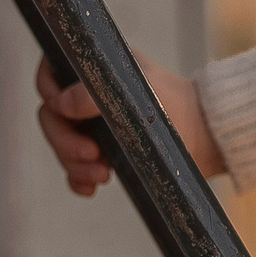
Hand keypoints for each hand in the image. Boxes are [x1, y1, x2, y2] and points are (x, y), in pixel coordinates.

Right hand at [35, 50, 226, 196]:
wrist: (206, 136)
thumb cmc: (176, 105)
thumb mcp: (136, 94)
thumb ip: (94, 94)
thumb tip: (58, 102)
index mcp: (97, 67)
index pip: (52, 70)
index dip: (49, 91)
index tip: (66, 113)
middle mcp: (90, 94)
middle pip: (51, 115)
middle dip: (64, 141)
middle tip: (93, 156)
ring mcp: (95, 124)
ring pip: (62, 144)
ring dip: (73, 164)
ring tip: (102, 175)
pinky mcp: (104, 152)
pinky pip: (75, 168)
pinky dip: (78, 179)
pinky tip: (93, 188)